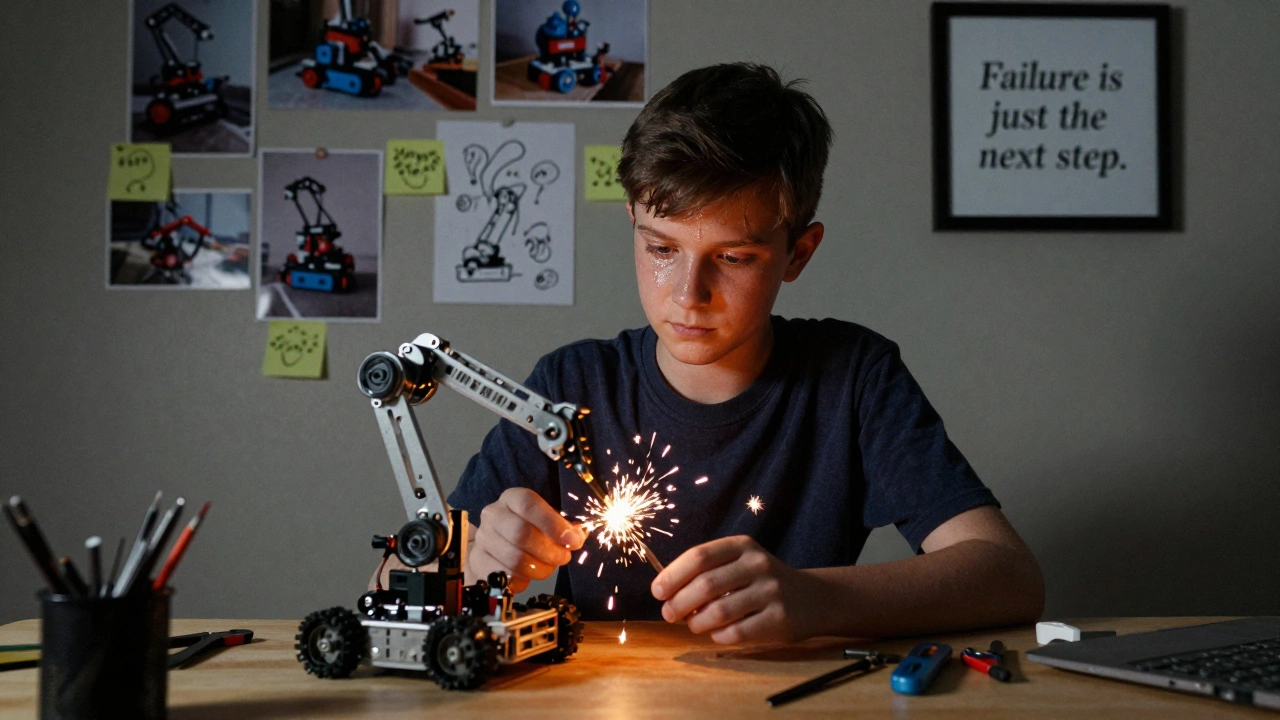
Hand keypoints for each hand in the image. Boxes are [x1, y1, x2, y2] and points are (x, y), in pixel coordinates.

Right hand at [468, 488, 585, 592]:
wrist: (493, 548)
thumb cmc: (527, 532)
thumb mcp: (546, 522)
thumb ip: (564, 527)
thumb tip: (576, 537)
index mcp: (512, 498)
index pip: (529, 504)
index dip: (553, 523)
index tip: (572, 540)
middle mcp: (493, 515)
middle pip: (521, 533)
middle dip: (549, 551)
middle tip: (563, 558)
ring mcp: (483, 539)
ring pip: (515, 559)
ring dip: (539, 568)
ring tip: (548, 567)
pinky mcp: (478, 562)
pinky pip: (505, 576)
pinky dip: (523, 580)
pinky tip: (528, 576)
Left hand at [651, 536, 819, 643]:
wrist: (813, 598)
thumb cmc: (763, 581)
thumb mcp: (741, 562)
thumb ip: (708, 570)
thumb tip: (666, 590)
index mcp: (742, 546)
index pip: (699, 556)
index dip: (672, 575)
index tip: (657, 591)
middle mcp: (758, 564)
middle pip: (705, 585)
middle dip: (679, 603)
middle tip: (669, 614)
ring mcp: (771, 592)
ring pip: (719, 611)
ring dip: (697, 623)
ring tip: (693, 625)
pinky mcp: (780, 619)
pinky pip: (737, 632)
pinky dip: (719, 636)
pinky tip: (716, 634)